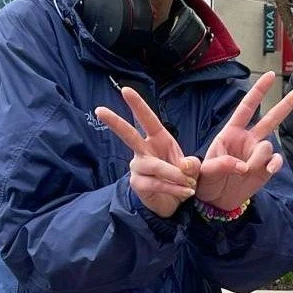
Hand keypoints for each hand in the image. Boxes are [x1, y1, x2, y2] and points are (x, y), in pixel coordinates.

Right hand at [95, 85, 201, 218]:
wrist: (176, 202)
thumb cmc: (182, 177)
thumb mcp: (193, 168)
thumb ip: (192, 165)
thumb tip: (184, 165)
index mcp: (158, 139)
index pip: (147, 120)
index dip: (137, 105)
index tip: (126, 90)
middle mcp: (143, 150)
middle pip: (128, 134)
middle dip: (115, 122)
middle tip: (99, 110)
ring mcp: (138, 167)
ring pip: (154, 166)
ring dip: (174, 175)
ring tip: (190, 183)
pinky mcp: (138, 184)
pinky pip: (156, 184)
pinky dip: (173, 188)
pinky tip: (184, 192)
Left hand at [196, 72, 292, 213]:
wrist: (214, 201)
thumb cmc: (205, 180)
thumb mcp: (203, 171)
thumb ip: (218, 165)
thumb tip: (240, 165)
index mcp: (231, 133)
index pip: (247, 108)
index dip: (258, 91)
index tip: (269, 75)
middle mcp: (248, 140)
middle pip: (271, 118)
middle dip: (287, 104)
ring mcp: (258, 154)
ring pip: (268, 146)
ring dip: (259, 157)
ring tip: (245, 171)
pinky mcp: (265, 169)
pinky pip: (276, 162)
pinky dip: (274, 164)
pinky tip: (268, 169)